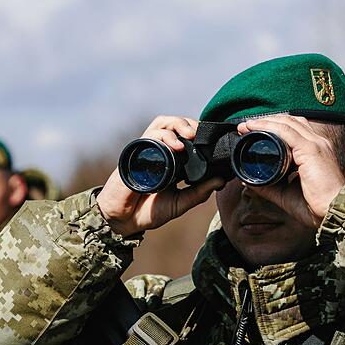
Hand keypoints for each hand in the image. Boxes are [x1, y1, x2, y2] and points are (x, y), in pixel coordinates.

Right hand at [97, 116, 225, 236]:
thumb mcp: (180, 203)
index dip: (199, 133)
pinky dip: (164, 136)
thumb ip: (200, 193)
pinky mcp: (135, 154)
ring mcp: (147, 151)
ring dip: (178, 124)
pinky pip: (149, 136)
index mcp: (173, 161)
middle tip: (201, 134)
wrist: (124, 221)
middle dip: (190, 123)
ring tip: (190, 134)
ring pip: (162, 123)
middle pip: (175, 125)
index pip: (186, 137)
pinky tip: (176, 146)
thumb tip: (221, 180)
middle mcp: (161, 152)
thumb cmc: (149, 211)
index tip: (213, 141)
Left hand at [237, 115, 344, 226]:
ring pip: (287, 123)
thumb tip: (249, 180)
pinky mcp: (311, 149)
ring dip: (264, 121)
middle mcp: (318, 144)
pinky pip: (286, 131)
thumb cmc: (315, 206)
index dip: (274, 127)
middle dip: (266, 121)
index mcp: (316, 152)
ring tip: (246, 125)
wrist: (332, 213)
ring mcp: (316, 144)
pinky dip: (268, 127)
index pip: (295, 130)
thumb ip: (268, 186)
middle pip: (290, 122)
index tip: (252, 132)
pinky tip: (254, 127)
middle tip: (245, 127)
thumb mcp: (285, 194)